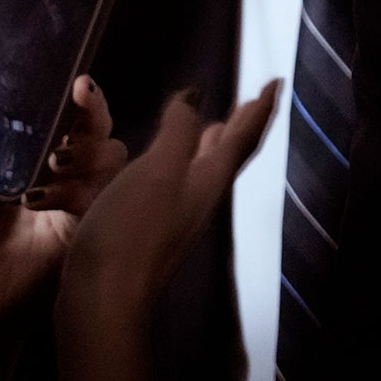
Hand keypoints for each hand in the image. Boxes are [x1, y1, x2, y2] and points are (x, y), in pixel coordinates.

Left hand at [0, 74, 127, 380]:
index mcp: (33, 155)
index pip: (68, 114)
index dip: (79, 95)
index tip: (74, 80)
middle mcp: (63, 170)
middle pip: (100, 127)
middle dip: (96, 109)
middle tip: (81, 95)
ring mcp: (79, 197)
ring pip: (111, 155)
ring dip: (86, 150)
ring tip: (53, 161)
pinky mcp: (85, 224)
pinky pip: (97, 195)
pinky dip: (73, 190)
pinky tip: (39, 198)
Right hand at [55, 84, 279, 380]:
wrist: (104, 298)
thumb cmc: (133, 230)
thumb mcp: (158, 169)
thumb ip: (178, 132)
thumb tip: (195, 98)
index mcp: (209, 180)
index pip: (244, 137)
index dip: (260, 108)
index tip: (276, 81)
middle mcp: (201, 198)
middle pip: (231, 154)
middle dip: (243, 124)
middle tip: (253, 101)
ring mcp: (178, 217)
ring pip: (207, 170)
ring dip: (215, 143)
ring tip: (218, 124)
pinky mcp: (154, 230)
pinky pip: (181, 184)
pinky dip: (186, 162)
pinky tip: (170, 165)